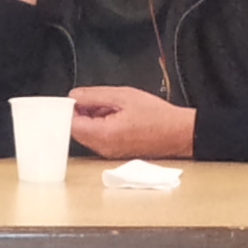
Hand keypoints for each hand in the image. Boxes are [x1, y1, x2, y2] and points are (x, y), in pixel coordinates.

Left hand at [66, 83, 195, 159]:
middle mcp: (102, 147)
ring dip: (92, 119)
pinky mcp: (114, 152)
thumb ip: (94, 96)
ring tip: (111, 106)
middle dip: (81, 113)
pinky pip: (98, 138)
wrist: (178, 133)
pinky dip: (100, 125)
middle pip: (77, 130)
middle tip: (97, 99)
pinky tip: (116, 115)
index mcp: (103, 134)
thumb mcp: (123, 96)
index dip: (70, 110)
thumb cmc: (156, 115)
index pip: (71, 124)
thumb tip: (74, 96)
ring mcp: (108, 152)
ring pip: (87, 134)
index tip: (78, 98)